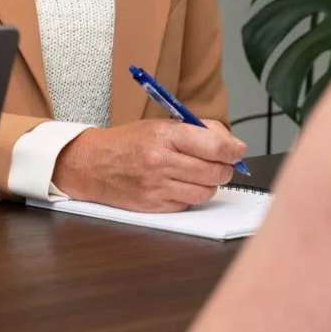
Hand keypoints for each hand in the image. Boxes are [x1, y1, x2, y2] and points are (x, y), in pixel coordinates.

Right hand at [51, 118, 246, 211]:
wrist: (92, 164)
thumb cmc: (128, 142)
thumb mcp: (159, 124)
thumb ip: (196, 130)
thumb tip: (231, 144)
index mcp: (164, 135)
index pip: (214, 146)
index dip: (233, 150)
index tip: (238, 150)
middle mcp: (161, 161)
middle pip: (215, 172)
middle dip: (224, 168)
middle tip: (220, 163)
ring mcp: (158, 186)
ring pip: (206, 192)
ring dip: (209, 184)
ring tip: (199, 174)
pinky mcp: (155, 206)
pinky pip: (189, 204)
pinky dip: (191, 195)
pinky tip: (180, 185)